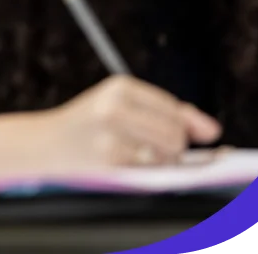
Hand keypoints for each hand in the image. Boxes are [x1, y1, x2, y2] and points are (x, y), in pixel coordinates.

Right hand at [43, 75, 221, 168]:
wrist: (44, 144)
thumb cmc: (89, 126)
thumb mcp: (123, 107)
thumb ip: (171, 114)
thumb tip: (213, 131)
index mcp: (119, 86)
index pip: (171, 108)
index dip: (177, 127)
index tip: (163, 135)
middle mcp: (114, 106)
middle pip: (173, 133)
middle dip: (172, 147)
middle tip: (151, 150)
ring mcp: (109, 134)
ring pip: (165, 153)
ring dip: (161, 162)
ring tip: (139, 157)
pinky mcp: (106, 159)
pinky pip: (148, 169)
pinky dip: (145, 171)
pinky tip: (127, 164)